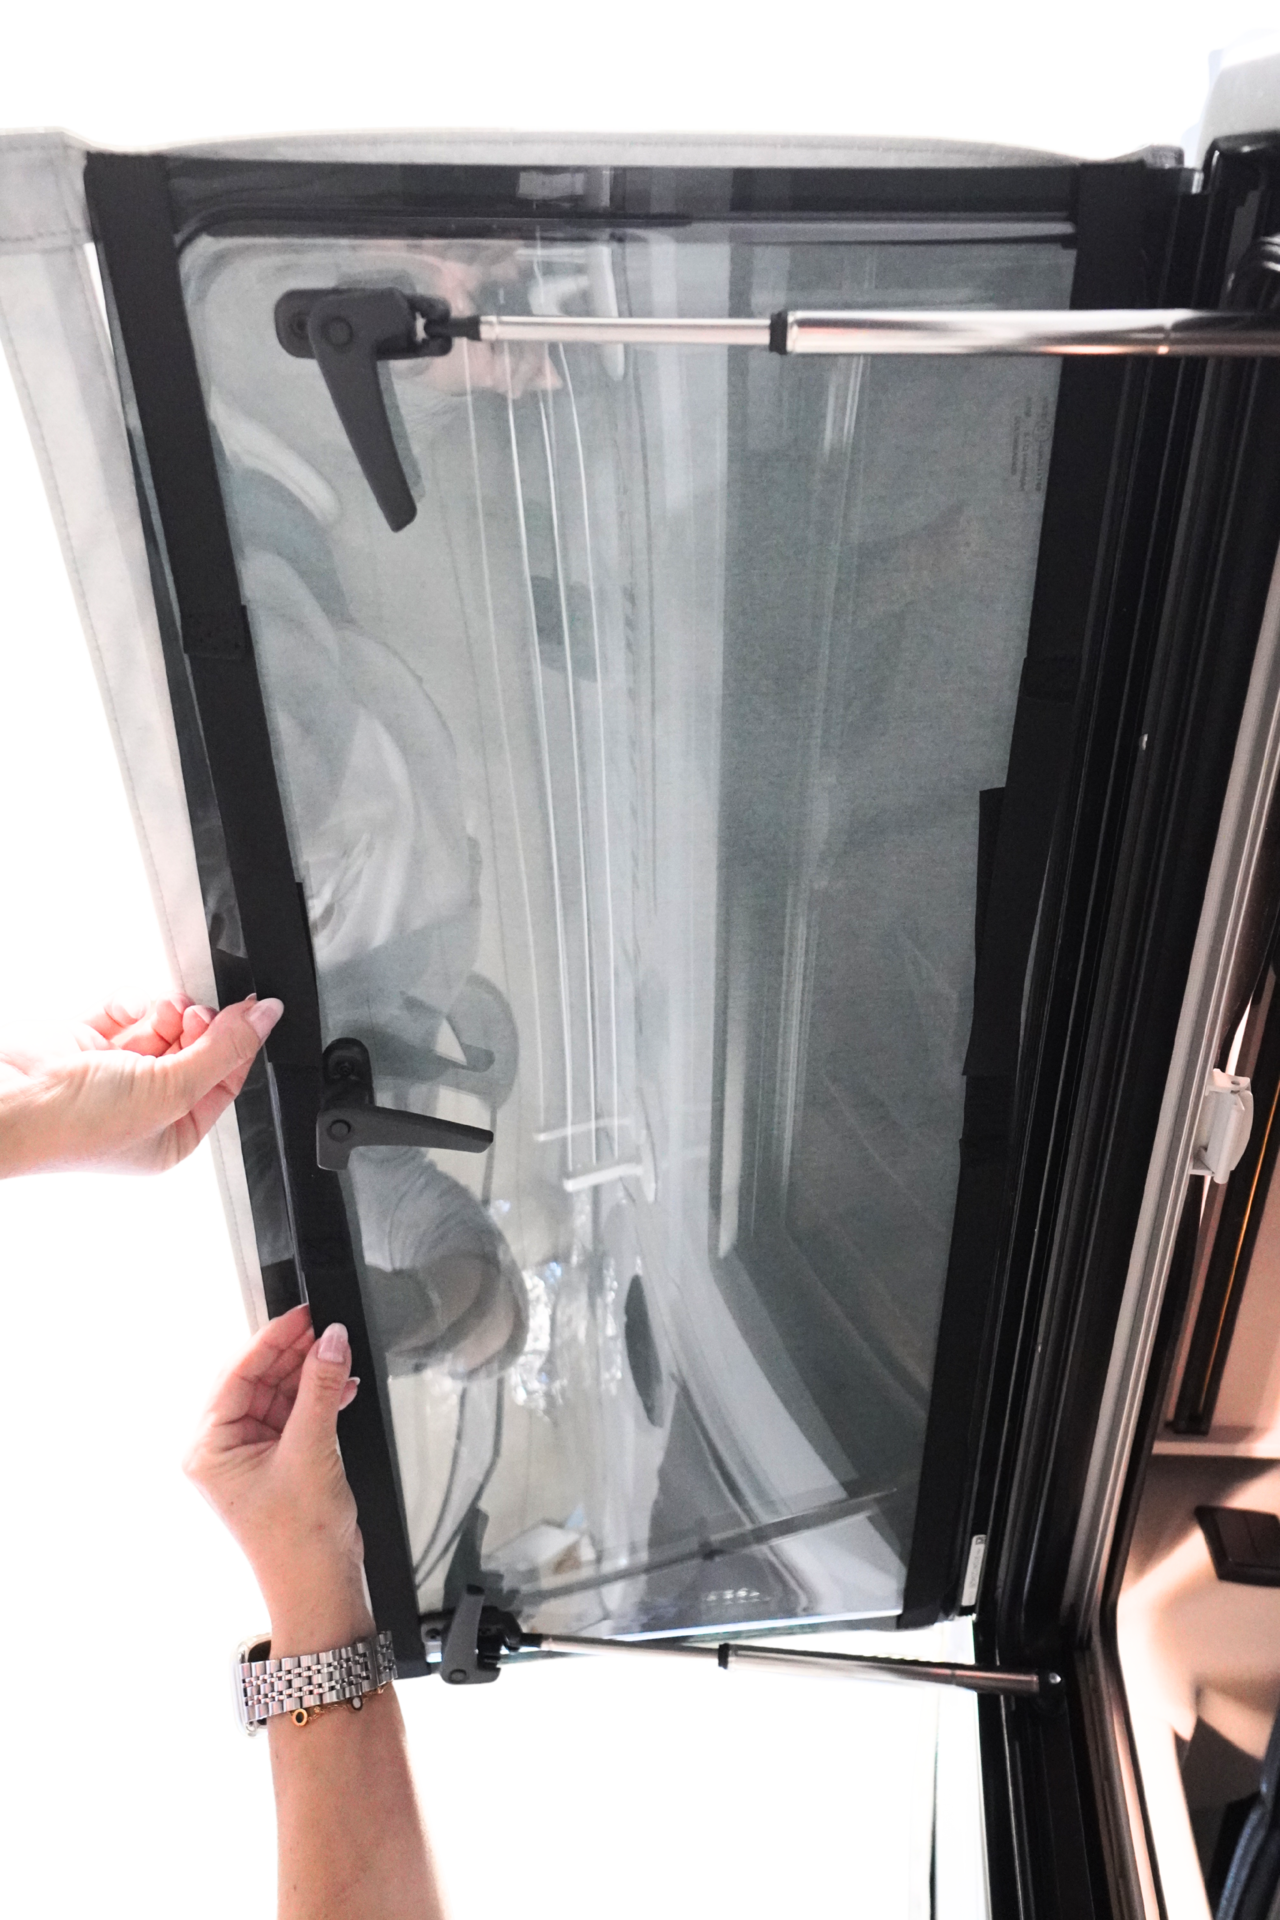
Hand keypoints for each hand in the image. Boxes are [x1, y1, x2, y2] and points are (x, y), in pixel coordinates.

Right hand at [0, 987, 280, 1178]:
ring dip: (169, 1011)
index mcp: (173, 1135)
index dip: (238, 1044)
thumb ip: (225, 1050)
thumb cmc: (76, 1124)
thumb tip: (266, 1018)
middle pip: (196, 1049)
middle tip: (196, 1012)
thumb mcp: (172, 1090)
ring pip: (162, 1026)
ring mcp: (113, 1071)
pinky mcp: (84, 1041)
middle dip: (201, 1024)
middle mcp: (145, 1105)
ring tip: (164, 1010)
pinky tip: (129, 1009)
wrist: (3, 1104)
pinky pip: (123, 1011)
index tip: (251, 1010)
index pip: (224, 1081)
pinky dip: (131, 1003)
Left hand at [179, 1306, 368, 1652]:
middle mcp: (223, 1450)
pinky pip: (294, 1415)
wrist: (320, 1587)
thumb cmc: (298, 1540)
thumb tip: (330, 1340)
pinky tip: (341, 1387)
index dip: (270, 1340)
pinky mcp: (278, 1462)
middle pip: (257, 1381)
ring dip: (311, 1376)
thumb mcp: (310, 1451)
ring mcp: (251, 1456)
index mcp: (209, 1449)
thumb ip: (321, 1388)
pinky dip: (319, 1399)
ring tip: (339, 1355)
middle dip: (294, 1355)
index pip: (236, 1375)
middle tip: (326, 1328)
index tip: (302, 1315)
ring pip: (280, 1395)